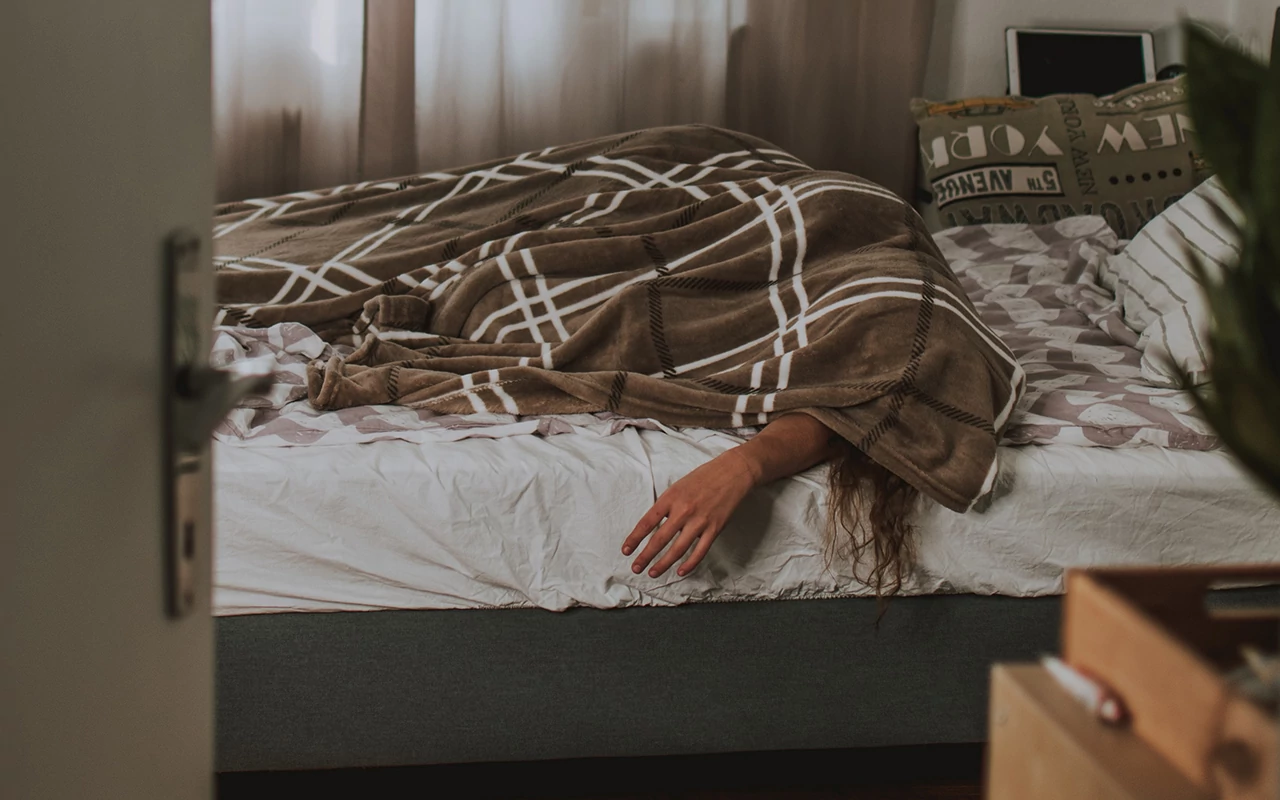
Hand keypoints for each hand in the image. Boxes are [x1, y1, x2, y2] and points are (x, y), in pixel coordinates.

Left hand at [622, 447, 758, 578]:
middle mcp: (683, 510)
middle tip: (636, 568)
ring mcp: (700, 521)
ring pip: (678, 549)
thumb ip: (666, 506)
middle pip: (659, 539)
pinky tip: (680, 571)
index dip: (634, 538)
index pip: (647, 522)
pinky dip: (690, 564)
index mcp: (671, 498)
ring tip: (653, 572)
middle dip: (645, 556)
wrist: (732, 472)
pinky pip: (700, 551)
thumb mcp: (678, 486)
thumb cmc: (703, 478)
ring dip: (663, 564)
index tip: (626, 550)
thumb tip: (653, 526)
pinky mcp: (714, 529)